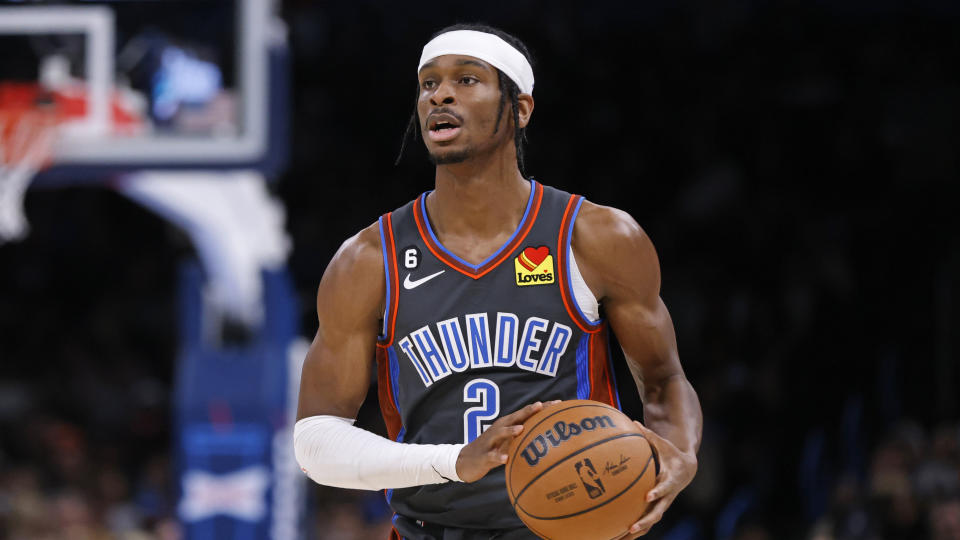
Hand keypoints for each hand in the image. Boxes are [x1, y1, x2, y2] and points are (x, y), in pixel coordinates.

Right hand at [455, 400, 555, 481]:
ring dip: (510, 430)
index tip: (559, 403)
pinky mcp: (484, 455)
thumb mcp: (510, 442)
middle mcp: (499, 429)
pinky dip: (498, 457)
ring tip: (521, 429)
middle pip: (514, 417)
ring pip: (500, 433)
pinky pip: (491, 456)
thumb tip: (551, 439)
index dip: (542, 407)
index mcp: (508, 425)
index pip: (527, 413)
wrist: (465, 460)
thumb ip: (525, 437)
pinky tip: (505, 459)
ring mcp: (490, 441)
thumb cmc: (493, 449)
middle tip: (540, 406)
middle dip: (527, 411)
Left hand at [617, 421, 697, 537]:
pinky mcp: (658, 507)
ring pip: (651, 521)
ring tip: (622, 539)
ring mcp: (663, 504)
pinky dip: (636, 529)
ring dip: (638, 531)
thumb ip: (648, 435)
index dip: (657, 492)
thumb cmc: (672, 454)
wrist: (688, 468)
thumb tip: (632, 421)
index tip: (648, 496)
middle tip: (631, 527)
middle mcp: (667, 496)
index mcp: (670, 481)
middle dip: (645, 521)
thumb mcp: (663, 444)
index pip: (665, 488)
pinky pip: (647, 521)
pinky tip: (619, 536)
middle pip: (657, 512)